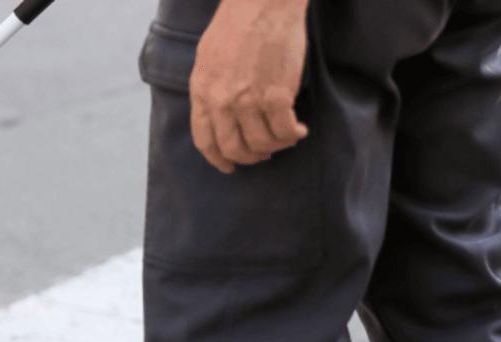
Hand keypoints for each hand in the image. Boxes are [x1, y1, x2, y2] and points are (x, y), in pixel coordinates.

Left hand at [189, 0, 309, 173]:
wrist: (262, 2)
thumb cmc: (237, 23)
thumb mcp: (207, 58)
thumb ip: (209, 87)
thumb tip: (216, 112)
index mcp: (201, 92)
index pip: (205, 139)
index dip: (218, 158)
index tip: (228, 166)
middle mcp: (222, 102)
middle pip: (234, 148)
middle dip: (249, 157)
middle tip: (263, 153)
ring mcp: (248, 101)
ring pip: (261, 143)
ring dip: (275, 146)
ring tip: (285, 138)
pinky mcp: (276, 96)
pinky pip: (284, 131)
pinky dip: (293, 136)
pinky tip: (299, 130)